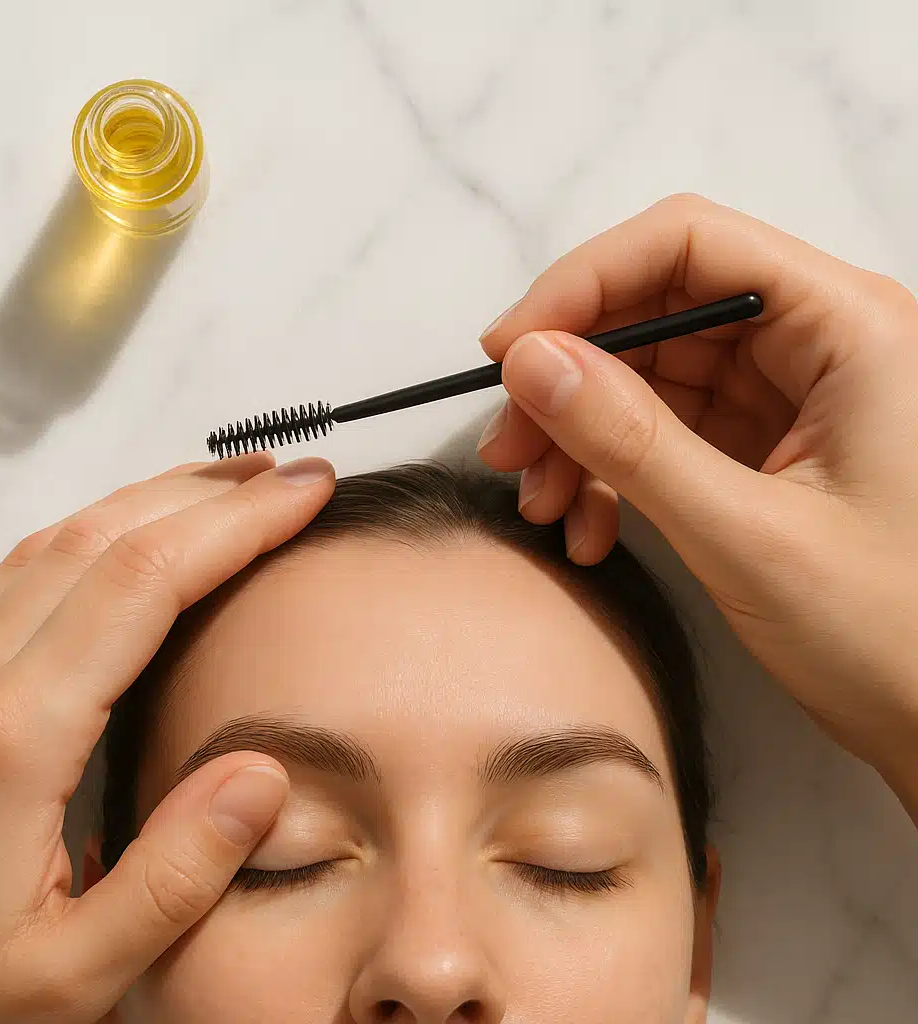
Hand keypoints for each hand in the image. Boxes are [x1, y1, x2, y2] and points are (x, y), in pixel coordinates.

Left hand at [0, 454, 334, 1022]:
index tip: (305, 493)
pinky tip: (143, 532)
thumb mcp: (75, 976)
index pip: (142, 583)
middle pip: (101, 538)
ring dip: (154, 498)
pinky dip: (100, 530)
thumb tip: (263, 773)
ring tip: (234, 486)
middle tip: (288, 474)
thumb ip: (174, 879)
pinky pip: (22, 570)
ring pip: (56, 539)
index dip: (234, 525)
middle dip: (208, 493)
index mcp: (7, 742)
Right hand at [477, 193, 917, 814]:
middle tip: (507, 449)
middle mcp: (818, 345)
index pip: (688, 245)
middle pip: (657, 313)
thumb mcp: (747, 535)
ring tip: (543, 508)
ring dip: (580, 437)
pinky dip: (612, 475)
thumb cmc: (895, 638)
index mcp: (847, 328)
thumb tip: (529, 360)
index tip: (506, 353)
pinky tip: (588, 531)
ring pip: (648, 379)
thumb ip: (632, 440)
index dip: (583, 284)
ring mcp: (789, 400)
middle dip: (570, 378)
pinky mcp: (764, 452)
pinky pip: (663, 436)